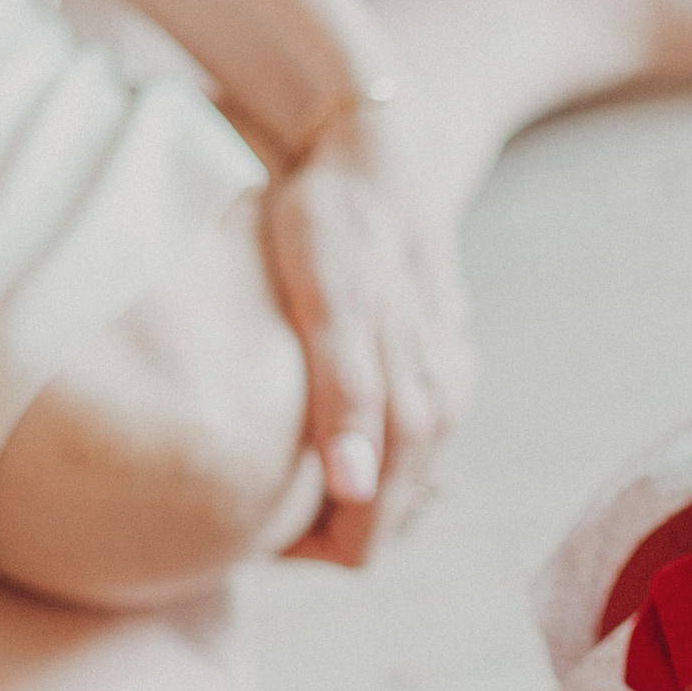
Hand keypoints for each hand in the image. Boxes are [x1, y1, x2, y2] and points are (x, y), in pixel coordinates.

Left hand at [261, 101, 472, 566]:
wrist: (375, 138)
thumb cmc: (334, 218)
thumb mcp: (329, 301)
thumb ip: (345, 396)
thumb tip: (357, 492)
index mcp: (421, 405)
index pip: (368, 536)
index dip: (305, 551)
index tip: (244, 530)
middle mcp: (446, 403)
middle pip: (388, 518)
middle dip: (320, 530)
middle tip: (242, 503)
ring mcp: (449, 378)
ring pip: (402, 480)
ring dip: (343, 493)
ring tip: (269, 466)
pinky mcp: (440, 353)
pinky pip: (408, 436)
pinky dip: (363, 451)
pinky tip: (316, 428)